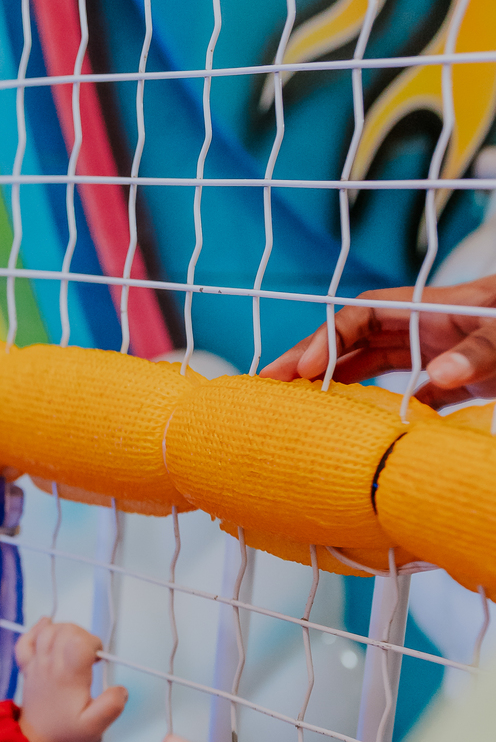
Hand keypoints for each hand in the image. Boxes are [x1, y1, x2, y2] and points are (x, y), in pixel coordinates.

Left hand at [16, 618, 127, 741]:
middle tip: (89, 654)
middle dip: (82, 634)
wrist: (36, 741)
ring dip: (64, 630)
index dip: (93, 642)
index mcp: (68, 677)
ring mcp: (36, 665)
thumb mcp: (95, 726)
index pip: (78, 641)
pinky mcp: (28, 667)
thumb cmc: (65, 732)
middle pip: (64, 630)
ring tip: (74, 646)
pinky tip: (46, 627)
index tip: (98, 658)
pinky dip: (36, 630)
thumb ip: (111, 707)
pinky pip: (25, 641)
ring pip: (47, 631)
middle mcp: (50, 666)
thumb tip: (121, 690)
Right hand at [259, 275, 495, 406]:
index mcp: (426, 308)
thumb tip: (437, 380)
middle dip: (307, 361)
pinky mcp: (448, 378)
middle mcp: (420, 328)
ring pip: (365, 366)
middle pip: (349, 341)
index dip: (325, 341)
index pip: (359, 318)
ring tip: (291, 410)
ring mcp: (432, 352)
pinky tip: (351, 432)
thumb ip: (476, 352)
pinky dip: (372, 408)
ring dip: (330, 385)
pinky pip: (396, 391)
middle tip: (266, 387)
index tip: (301, 371)